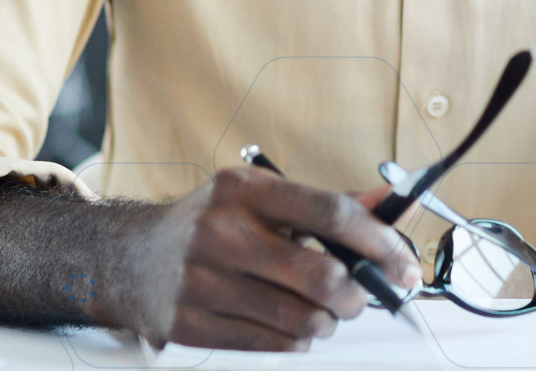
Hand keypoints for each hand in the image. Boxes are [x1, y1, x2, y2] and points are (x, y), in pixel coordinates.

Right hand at [111, 166, 420, 351]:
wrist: (130, 258)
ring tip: (318, 311)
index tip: (404, 263)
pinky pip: (273, 345)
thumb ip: (325, 205)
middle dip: (357, 297)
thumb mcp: (260, 197)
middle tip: (357, 297)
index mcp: (243, 190)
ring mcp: (201, 281)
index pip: (330, 213)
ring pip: (303, 321)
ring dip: (327, 323)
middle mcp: (220, 231)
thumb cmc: (209, 224)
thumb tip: (390, 208)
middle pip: (323, 278)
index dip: (379, 242)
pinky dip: (296, 341)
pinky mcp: (190, 324)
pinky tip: (285, 323)